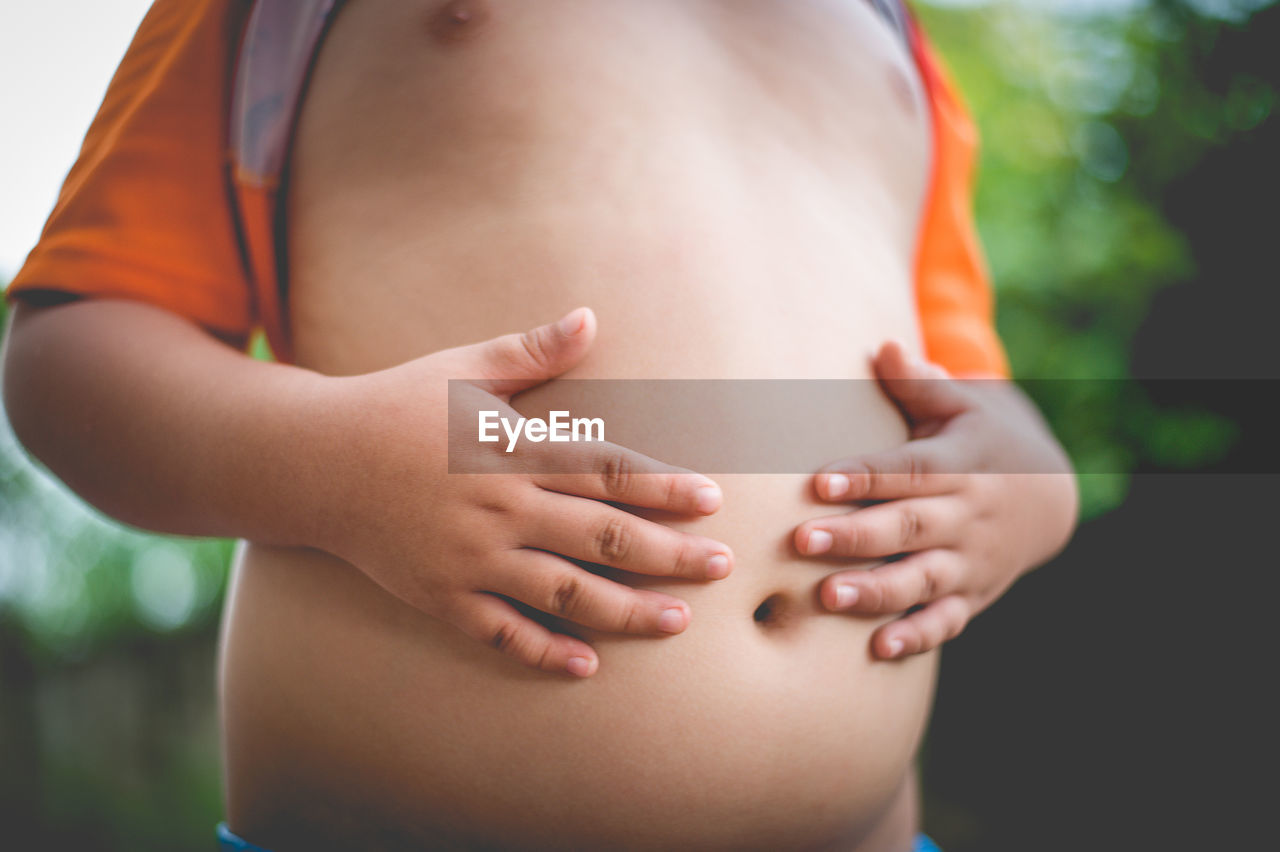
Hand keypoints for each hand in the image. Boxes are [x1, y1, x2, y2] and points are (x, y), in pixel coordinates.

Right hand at [316, 308, 732, 676]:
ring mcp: (470, 559)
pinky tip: (587, 665)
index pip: (604, 471)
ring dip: (626, 609)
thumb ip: (530, 352)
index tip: (711, 500)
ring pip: (564, 592)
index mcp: (511, 450)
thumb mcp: (461, 368)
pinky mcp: (442, 596)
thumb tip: (590, 316)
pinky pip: (500, 632)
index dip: (662, 487)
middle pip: (601, 536)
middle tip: (723, 567)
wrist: (313, 462)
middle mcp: (499, 508)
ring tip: (679, 621)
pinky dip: (544, 651)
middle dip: (668, 554)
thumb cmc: (394, 405)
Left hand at [793, 340, 1076, 659]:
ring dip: (876, 591)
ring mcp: (971, 559)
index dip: (866, 476)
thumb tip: (882, 347)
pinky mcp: (974, 593)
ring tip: (828, 597)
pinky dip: (916, 636)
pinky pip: (946, 620)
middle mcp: (967, 514)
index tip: (818, 481)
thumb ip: (917, 383)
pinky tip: (878, 649)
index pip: (909, 470)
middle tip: (801, 541)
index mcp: (961, 463)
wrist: (1053, 491)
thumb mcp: (962, 404)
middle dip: (855, 536)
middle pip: (908, 526)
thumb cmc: (984, 438)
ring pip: (922, 578)